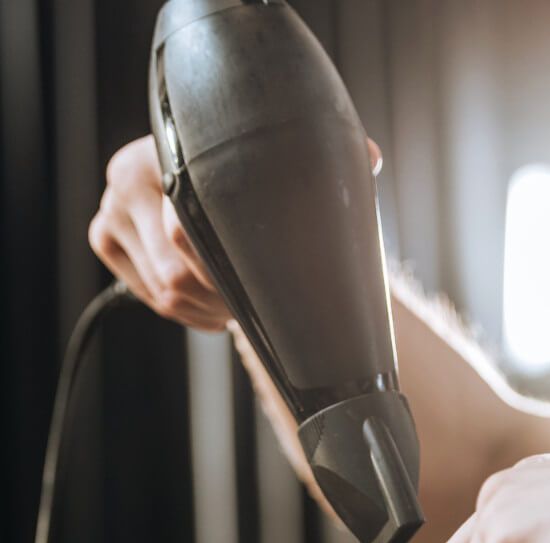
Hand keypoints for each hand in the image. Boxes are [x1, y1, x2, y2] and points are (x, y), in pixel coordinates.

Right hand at [88, 133, 383, 329]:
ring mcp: (111, 207)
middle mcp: (128, 173)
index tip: (263, 287)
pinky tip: (213, 303)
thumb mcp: (288, 167)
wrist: (209, 176)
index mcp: (169, 147)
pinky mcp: (105, 237)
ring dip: (209, 310)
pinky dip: (188, 313)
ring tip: (239, 302)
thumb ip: (327, 161)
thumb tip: (369, 158)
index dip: (229, 275)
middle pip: (177, 273)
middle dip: (223, 298)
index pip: (191, 233)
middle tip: (255, 303)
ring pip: (166, 293)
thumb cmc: (256, 178)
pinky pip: (152, 300)